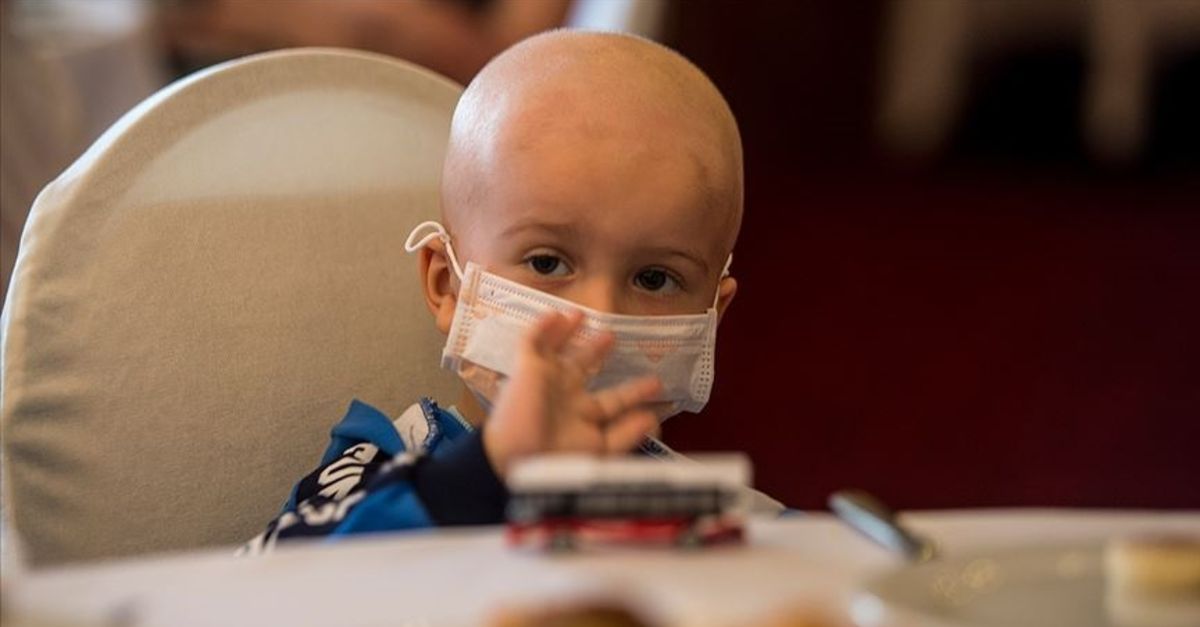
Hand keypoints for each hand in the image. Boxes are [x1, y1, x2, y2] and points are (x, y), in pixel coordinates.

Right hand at [482, 310, 661, 476]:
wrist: (515, 461)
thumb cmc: (556, 463)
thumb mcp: (600, 452)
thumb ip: (626, 435)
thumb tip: (652, 419)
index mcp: (583, 419)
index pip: (614, 401)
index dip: (635, 393)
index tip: (657, 384)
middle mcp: (565, 397)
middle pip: (584, 367)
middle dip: (597, 351)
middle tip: (612, 335)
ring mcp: (545, 381)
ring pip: (558, 350)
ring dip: (569, 333)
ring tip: (580, 315)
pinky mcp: (526, 369)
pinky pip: (532, 343)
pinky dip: (542, 328)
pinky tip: (555, 315)